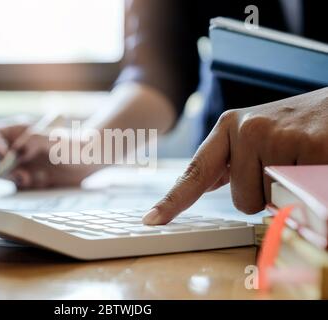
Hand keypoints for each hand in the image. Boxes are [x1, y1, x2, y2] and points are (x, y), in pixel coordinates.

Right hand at [0, 118, 98, 188]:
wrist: (94, 158)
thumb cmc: (77, 142)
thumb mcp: (56, 139)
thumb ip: (33, 141)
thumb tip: (16, 152)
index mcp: (19, 131)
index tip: (8, 155)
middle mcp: (18, 148)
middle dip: (7, 170)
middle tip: (24, 175)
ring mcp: (25, 164)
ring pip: (8, 176)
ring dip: (20, 181)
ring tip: (39, 178)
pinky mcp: (33, 178)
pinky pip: (23, 187)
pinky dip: (31, 187)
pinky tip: (46, 181)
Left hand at [143, 87, 327, 224]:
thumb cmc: (297, 127)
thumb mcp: (256, 136)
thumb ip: (230, 161)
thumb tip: (207, 183)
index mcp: (229, 128)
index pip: (195, 172)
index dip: (173, 200)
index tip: (152, 219)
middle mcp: (247, 129)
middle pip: (240, 200)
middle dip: (263, 194)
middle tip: (284, 165)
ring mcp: (277, 136)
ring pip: (269, 201)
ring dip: (284, 192)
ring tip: (299, 161)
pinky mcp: (309, 144)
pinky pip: (300, 194)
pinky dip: (309, 187)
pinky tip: (316, 160)